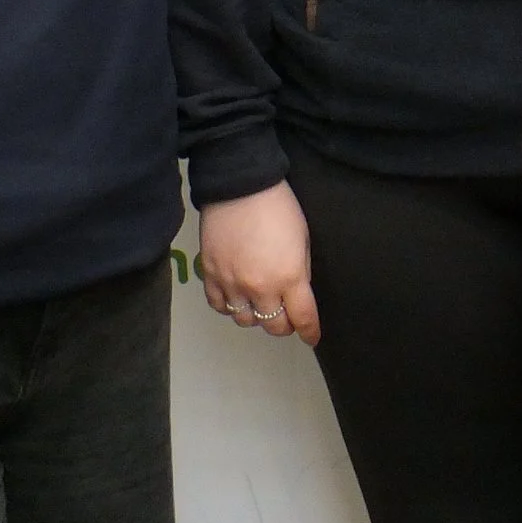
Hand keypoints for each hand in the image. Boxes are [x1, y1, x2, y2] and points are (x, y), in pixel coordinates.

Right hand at [198, 182, 320, 345]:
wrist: (240, 186)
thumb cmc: (279, 207)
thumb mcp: (303, 238)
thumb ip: (301, 270)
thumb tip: (298, 292)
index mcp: (289, 277)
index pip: (302, 318)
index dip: (310, 331)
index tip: (312, 337)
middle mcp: (259, 287)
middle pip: (273, 325)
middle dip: (284, 324)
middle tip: (288, 314)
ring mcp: (231, 284)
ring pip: (245, 320)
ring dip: (257, 316)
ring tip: (261, 303)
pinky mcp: (209, 276)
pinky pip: (219, 306)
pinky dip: (230, 307)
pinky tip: (237, 297)